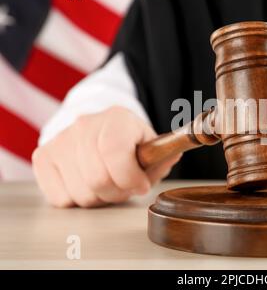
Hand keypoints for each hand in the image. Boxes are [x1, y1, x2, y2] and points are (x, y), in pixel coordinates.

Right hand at [32, 106, 180, 207]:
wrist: (99, 130)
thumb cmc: (130, 144)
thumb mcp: (151, 146)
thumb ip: (163, 156)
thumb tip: (172, 155)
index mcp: (117, 118)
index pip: (115, 154)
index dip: (131, 178)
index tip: (141, 184)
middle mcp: (85, 125)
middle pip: (98, 179)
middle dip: (118, 192)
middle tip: (125, 186)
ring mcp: (60, 140)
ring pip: (81, 193)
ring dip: (100, 197)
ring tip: (107, 183)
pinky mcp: (43, 157)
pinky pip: (61, 199)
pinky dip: (77, 199)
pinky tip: (87, 183)